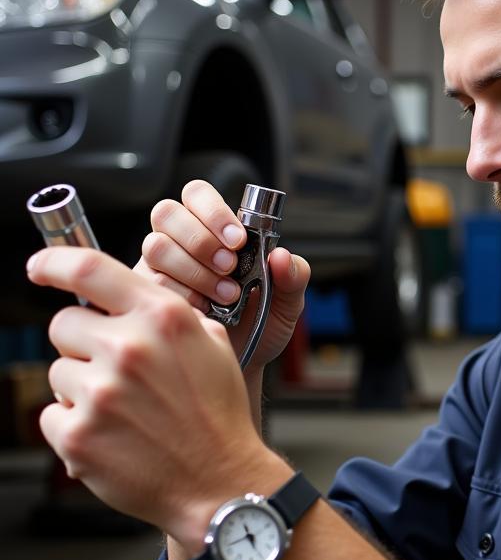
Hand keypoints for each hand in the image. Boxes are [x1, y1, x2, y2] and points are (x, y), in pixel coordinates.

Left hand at [26, 246, 282, 541]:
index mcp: (163, 318)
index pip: (89, 269)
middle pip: (64, 324)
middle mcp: (129, 348)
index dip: (54, 263)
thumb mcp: (213, 347)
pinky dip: (75, 426)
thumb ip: (169, 316)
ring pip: (58, 372)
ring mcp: (100, 393)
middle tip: (114, 370)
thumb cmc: (218, 415)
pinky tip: (112, 436)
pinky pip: (51, 414)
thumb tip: (128, 302)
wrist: (221, 482)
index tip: (40, 267)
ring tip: (123, 411)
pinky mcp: (77, 436)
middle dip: (82, 344)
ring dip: (81, 388)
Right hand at [135, 180, 310, 373]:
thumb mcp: (289, 302)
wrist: (244, 365)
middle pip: (168, 213)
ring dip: (193, 270)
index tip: (238, 240)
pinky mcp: (147, 294)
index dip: (213, 210)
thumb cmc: (262, 327)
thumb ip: (294, 276)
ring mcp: (161, 267)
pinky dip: (181, 297)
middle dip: (200, 240)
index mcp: (218, 231)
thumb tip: (282, 256)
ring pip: (156, 246)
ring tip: (226, 296)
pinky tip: (205, 312)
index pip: (198, 194)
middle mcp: (183, 242)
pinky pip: (149, 284)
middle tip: (230, 267)